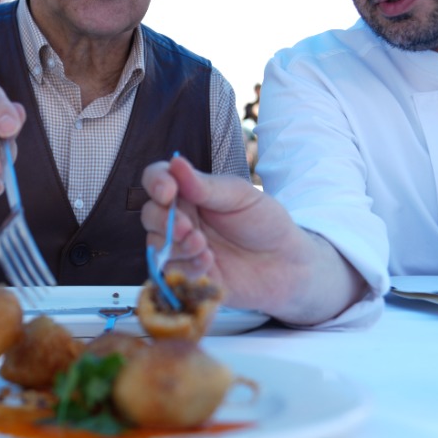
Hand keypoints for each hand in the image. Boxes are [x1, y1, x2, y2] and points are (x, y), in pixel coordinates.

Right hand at [140, 155, 364, 324]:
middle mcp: (182, 218)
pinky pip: (170, 272)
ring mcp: (182, 247)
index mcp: (191, 192)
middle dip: (165, 221)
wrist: (286, 264)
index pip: (157, 179)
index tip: (169, 192)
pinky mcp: (187, 274)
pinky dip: (185, 267)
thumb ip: (206, 185)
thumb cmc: (265, 224)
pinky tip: (208, 264)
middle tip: (190, 228)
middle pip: (150, 214)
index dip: (156, 183)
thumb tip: (176, 164)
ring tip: (204, 247)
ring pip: (155, 244)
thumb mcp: (241, 197)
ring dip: (175, 246)